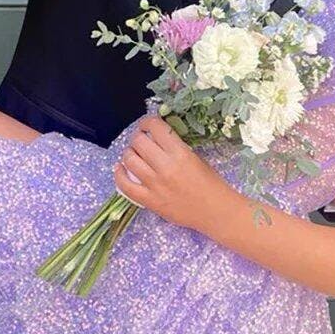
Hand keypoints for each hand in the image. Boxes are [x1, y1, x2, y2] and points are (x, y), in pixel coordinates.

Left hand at [113, 116, 229, 229]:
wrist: (215, 211)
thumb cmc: (210, 183)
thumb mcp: (196, 158)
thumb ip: (175, 147)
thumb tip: (156, 137)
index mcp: (180, 153)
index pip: (155, 128)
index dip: (147, 122)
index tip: (147, 125)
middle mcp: (165, 167)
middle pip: (139, 142)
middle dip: (138, 137)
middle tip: (141, 140)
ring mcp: (155, 185)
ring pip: (129, 160)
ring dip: (129, 153)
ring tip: (134, 154)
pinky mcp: (149, 201)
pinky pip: (125, 185)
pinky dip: (119, 174)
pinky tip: (121, 168)